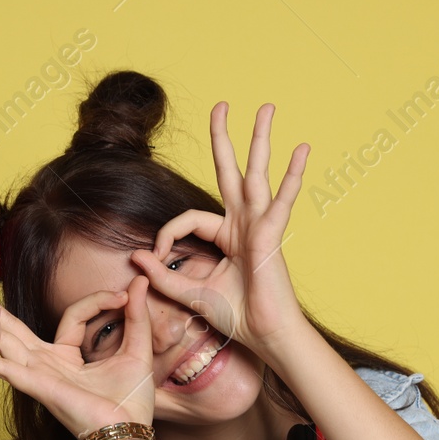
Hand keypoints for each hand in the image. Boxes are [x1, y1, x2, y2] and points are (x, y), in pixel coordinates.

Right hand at [0, 277, 157, 437]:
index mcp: (69, 357)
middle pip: (15, 328)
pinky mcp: (37, 385)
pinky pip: (8, 366)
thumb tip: (140, 281)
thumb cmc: (131, 403)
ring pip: (5, 339)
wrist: (127, 434)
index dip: (97, 300)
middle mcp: (47, 364)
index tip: (123, 296)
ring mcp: (38, 374)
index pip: (74, 315)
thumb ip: (136, 316)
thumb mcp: (137, 350)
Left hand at [130, 102, 310, 363]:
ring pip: (256, 174)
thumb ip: (162, 275)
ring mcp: (259, 225)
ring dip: (261, 139)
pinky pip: (282, 199)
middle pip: (229, 172)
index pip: (190, 219)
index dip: (168, 234)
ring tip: (267, 107)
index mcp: (226, 236)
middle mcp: (243, 224)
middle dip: (224, 139)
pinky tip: (302, 149)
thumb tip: (136, 255)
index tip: (158, 256)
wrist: (263, 334)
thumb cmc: (235, 316)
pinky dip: (293, 175)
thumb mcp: (189, 293)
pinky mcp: (272, 234)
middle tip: (222, 105)